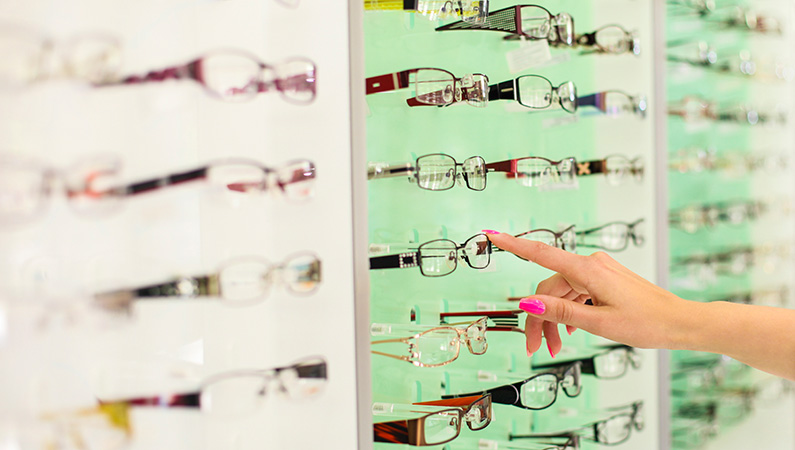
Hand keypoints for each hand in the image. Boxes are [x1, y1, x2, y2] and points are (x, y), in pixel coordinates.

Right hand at [484, 231, 693, 357]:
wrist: (681, 322)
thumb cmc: (647, 323)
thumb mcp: (599, 322)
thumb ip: (562, 311)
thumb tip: (528, 301)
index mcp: (587, 270)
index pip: (541, 254)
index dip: (514, 245)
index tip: (492, 235)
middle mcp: (591, 264)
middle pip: (549, 287)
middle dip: (538, 317)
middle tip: (535, 348)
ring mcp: (598, 270)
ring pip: (562, 293)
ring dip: (555, 319)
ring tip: (556, 348)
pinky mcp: (605, 278)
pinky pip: (577, 292)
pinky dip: (570, 311)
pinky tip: (571, 332)